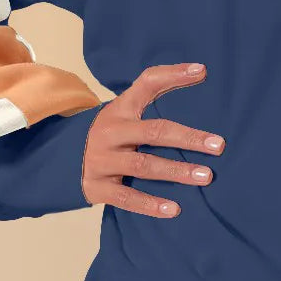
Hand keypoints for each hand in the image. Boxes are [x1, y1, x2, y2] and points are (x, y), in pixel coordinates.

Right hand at [81, 62, 222, 216]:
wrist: (61, 159)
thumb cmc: (109, 131)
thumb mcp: (125, 108)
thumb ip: (157, 89)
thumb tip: (201, 70)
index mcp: (120, 109)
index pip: (147, 83)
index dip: (173, 75)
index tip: (203, 71)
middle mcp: (111, 132)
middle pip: (154, 132)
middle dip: (188, 138)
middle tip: (218, 146)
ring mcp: (102, 160)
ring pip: (144, 166)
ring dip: (176, 171)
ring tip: (205, 177)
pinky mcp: (98, 187)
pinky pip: (127, 198)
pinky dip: (151, 205)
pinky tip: (174, 209)